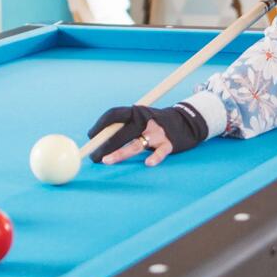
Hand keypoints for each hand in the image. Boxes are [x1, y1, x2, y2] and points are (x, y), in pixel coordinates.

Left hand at [87, 104, 207, 167]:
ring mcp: (157, 132)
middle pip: (121, 133)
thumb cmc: (154, 123)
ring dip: (119, 153)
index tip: (91, 136)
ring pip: (135, 144)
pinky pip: (160, 151)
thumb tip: (98, 138)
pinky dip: (155, 158)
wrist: (186, 121)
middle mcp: (145, 121)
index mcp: (136, 112)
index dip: (100, 125)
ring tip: (106, 161)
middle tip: (94, 157)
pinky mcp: (169, 143)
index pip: (114, 114)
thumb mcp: (140, 118)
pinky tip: (147, 163)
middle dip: (105, 146)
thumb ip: (124, 125)